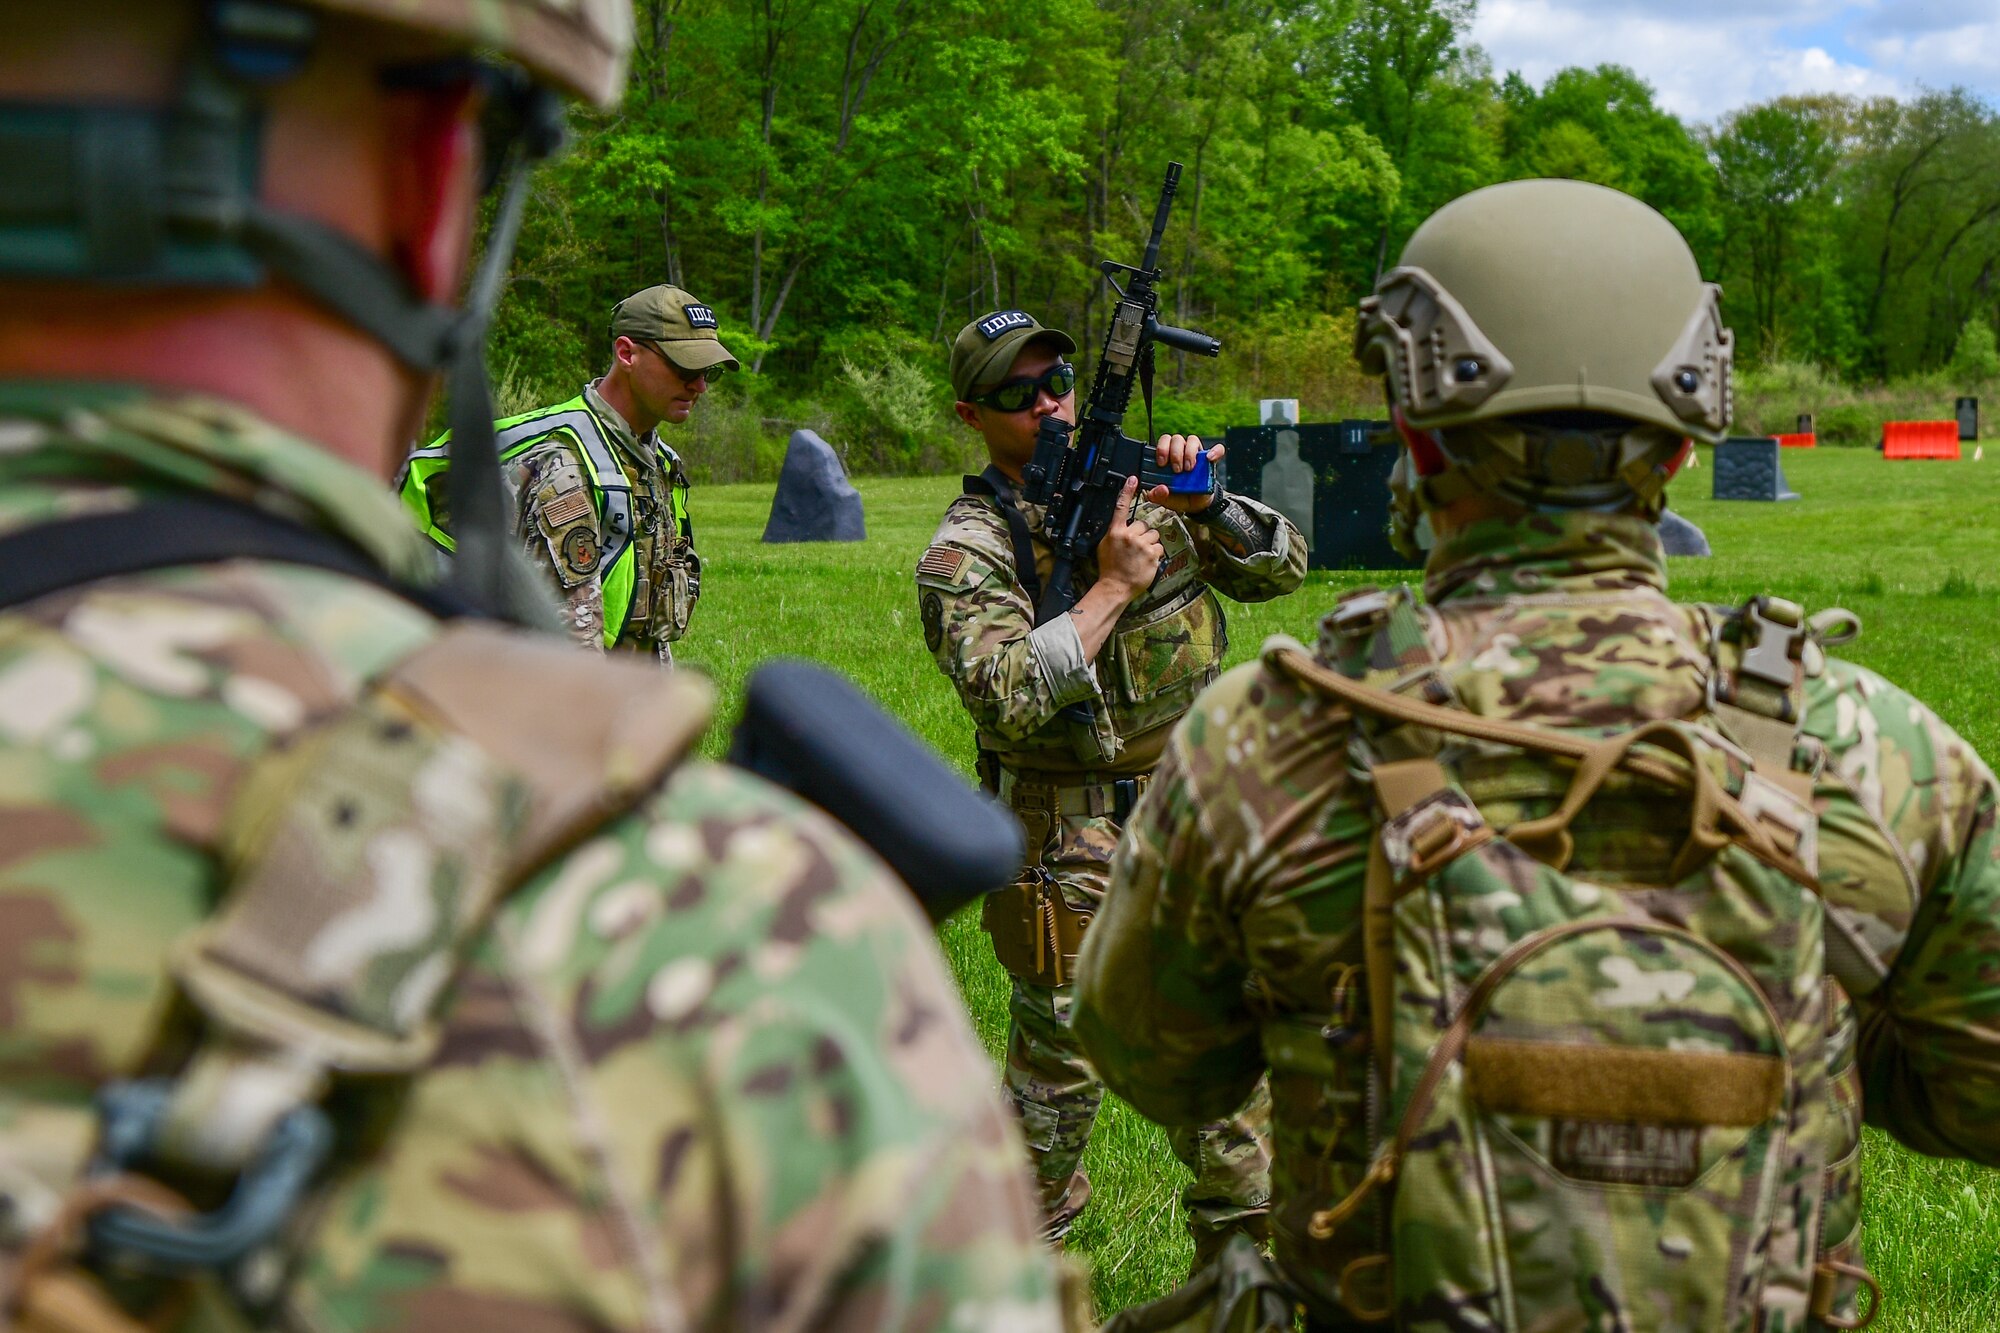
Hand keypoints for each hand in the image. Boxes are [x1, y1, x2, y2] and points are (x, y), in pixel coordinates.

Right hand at [1095, 475, 1165, 600]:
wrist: (1115, 587)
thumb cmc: (1109, 568)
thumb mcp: (1105, 546)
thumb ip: (1115, 533)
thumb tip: (1122, 525)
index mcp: (1115, 532)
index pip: (1121, 507)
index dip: (1127, 491)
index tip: (1133, 479)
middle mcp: (1129, 536)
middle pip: (1143, 524)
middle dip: (1142, 534)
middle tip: (1135, 548)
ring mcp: (1141, 545)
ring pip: (1153, 535)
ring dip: (1150, 544)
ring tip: (1141, 556)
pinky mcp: (1152, 554)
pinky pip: (1159, 547)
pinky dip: (1155, 554)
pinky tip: (1146, 562)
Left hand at [1144, 434, 1227, 513]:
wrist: (1194, 505)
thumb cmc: (1178, 496)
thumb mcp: (1164, 498)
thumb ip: (1156, 495)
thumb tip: (1159, 489)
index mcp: (1168, 457)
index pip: (1164, 441)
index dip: (1162, 448)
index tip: (1161, 463)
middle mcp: (1181, 452)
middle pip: (1177, 439)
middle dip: (1175, 453)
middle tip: (1176, 470)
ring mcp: (1197, 455)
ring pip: (1192, 440)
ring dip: (1189, 453)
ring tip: (1189, 469)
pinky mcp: (1211, 461)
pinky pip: (1217, 450)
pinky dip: (1215, 452)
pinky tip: (1209, 458)